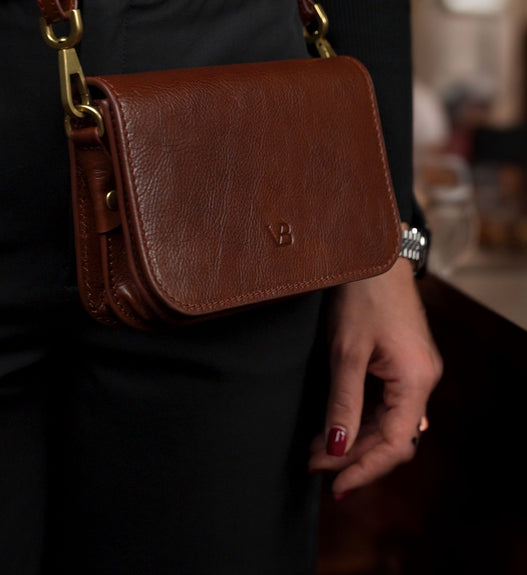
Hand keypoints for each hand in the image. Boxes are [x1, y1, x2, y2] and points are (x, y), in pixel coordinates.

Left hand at [308, 250, 442, 498]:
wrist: (373, 254)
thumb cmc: (361, 296)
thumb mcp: (346, 351)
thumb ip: (343, 402)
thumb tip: (335, 447)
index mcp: (416, 381)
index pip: (394, 443)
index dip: (363, 467)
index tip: (332, 483)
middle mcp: (423, 380)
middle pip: (393, 437)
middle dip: (354, 455)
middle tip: (314, 465)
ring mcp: (415, 371)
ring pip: (389, 422)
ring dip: (356, 440)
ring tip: (319, 451)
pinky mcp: (403, 362)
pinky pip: (387, 404)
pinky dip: (361, 419)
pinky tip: (337, 426)